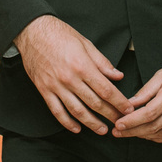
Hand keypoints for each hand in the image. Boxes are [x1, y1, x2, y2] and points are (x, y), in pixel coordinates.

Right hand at [13, 15, 129, 134]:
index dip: (119, 102)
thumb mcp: (85, 43)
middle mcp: (70, 78)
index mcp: (82, 65)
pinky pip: (57, 111)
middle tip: (121, 122)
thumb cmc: (60, 34)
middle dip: (110, 115)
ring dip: (92, 123)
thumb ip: (102, 62)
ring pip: (77, 111)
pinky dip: (67, 122)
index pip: (106, 90)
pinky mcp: (44, 90)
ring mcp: (56, 86)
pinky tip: (76, 128)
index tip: (128, 109)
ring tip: (102, 130)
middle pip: (94, 103)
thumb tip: (118, 76)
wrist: (32, 31)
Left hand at [112, 56, 161, 142]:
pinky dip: (157, 137)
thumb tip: (130, 103)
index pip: (148, 114)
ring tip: (128, 133)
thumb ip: (146, 91)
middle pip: (153, 127)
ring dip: (143, 136)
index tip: (118, 124)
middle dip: (132, 131)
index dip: (132, 121)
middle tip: (118, 132)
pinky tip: (146, 134)